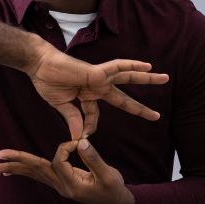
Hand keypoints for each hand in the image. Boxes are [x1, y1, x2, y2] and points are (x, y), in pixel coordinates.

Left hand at [0, 137, 135, 203]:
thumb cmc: (113, 189)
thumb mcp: (109, 174)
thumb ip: (94, 158)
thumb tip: (80, 142)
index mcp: (73, 186)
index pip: (59, 161)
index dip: (66, 148)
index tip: (80, 143)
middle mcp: (61, 187)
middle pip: (36, 171)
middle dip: (17, 163)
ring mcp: (58, 186)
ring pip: (34, 174)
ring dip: (14, 168)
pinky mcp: (59, 183)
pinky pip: (38, 175)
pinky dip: (24, 170)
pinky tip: (8, 172)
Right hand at [25, 44, 167, 140]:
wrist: (39, 66)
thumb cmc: (48, 82)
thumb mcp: (62, 105)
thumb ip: (73, 118)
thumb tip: (78, 137)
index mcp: (88, 95)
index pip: (95, 115)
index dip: (88, 127)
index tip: (82, 136)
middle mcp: (98, 86)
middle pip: (124, 97)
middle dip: (140, 106)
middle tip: (157, 115)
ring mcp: (99, 78)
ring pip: (128, 78)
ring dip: (147, 78)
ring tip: (165, 78)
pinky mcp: (97, 72)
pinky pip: (118, 67)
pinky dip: (132, 66)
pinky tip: (147, 66)